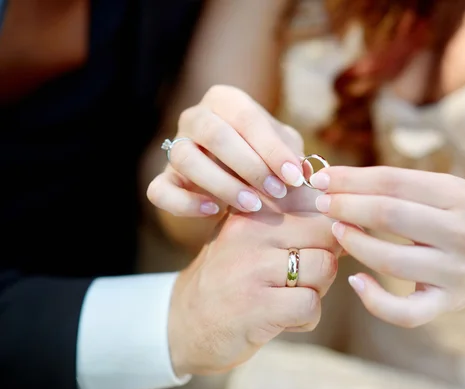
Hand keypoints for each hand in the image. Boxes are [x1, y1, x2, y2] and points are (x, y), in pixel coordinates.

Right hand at [147, 85, 305, 216]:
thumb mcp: (284, 147)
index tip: (294, 177)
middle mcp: (194, 117)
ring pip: (186, 159)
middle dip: (250, 167)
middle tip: (277, 193)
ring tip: (252, 205)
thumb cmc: (265, 154)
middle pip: (215, 135)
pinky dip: (185, 203)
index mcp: (225, 100)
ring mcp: (174, 147)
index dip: (272, 150)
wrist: (240, 173)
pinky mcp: (164, 178)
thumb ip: (292, 155)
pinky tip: (213, 211)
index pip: (247, 119)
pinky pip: (160, 190)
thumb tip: (303, 170)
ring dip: (222, 185)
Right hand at [167, 184, 340, 374]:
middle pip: (328, 234)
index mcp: (253, 207)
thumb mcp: (250, 234)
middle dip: (325, 260)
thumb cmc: (230, 276)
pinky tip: (283, 320)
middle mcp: (251, 230)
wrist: (184, 323)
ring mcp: (252, 267)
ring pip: (324, 267)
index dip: (328, 229)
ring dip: (317, 291)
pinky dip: (306, 319)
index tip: (314, 246)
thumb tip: (344, 213)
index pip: (316, 202)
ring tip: (289, 297)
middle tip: (301, 279)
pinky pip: (311, 305)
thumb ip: (289, 216)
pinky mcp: (256, 306)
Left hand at [309, 166, 464, 327]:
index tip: (322, 178)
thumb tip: (338, 179)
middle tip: (321, 203)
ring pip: (390, 261)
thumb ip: (400, 186)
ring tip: (336, 231)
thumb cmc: (461, 221)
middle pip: (389, 215)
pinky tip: (356, 281)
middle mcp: (460, 231)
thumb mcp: (445, 193)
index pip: (393, 181)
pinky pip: (405, 312)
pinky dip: (374, 300)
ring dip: (354, 244)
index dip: (351, 179)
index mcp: (458, 194)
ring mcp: (454, 271)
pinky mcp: (447, 304)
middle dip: (346, 206)